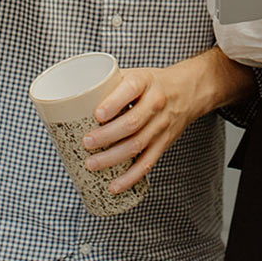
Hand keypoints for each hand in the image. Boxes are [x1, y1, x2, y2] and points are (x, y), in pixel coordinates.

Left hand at [81, 65, 194, 192]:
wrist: (188, 90)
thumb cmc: (152, 83)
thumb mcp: (136, 75)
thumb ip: (110, 85)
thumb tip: (73, 98)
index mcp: (145, 81)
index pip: (130, 89)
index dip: (113, 103)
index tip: (97, 114)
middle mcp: (155, 103)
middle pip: (131, 123)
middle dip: (106, 136)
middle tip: (86, 143)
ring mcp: (161, 125)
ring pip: (137, 145)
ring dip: (112, 158)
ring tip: (91, 164)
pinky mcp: (163, 143)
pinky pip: (147, 163)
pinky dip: (130, 177)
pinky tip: (114, 186)